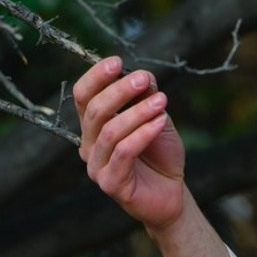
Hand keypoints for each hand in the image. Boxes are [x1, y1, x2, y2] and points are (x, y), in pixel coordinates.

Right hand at [73, 56, 187, 232]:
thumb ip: (146, 98)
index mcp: (93, 127)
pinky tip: (161, 121)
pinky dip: (143, 133)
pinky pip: (124, 152)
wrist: (172, 194)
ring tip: (162, 101)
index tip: (118, 62)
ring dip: (137, 112)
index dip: (96, 76)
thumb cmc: (160, 155)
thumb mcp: (155, 119)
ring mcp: (96, 167)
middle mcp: (88, 146)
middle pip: (94, 110)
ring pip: (110, 131)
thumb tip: (143, 76)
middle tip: (144, 79)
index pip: (83, 96)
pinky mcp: (111, 184)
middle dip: (120, 90)